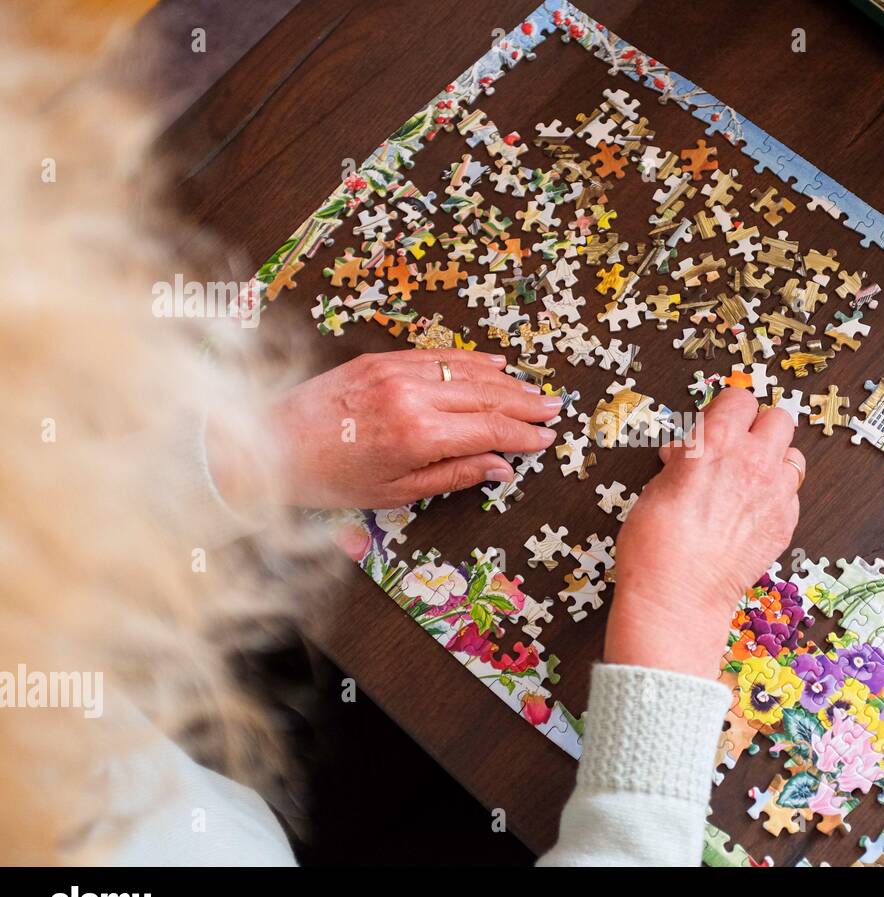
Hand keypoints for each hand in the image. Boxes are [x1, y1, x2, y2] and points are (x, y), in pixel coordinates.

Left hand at [211, 349, 559, 509]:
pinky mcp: (382, 359)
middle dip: (524, 404)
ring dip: (506, 381)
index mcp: (418, 434)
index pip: (489, 430)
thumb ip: (455, 474)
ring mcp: (397, 371)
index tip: (546, 439)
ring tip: (534, 390)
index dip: (523, 435)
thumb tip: (501, 467)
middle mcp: (413, 395)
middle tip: (555, 409)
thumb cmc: (329, 480)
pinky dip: (472, 360)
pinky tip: (496, 363)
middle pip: (486, 397)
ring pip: (468, 372)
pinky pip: (440, 356)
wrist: (268, 446)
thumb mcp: (396, 493)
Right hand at [604, 388, 802, 680]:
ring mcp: (775, 493)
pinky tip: (752, 512)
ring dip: (774, 461)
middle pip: (778, 419)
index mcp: (716, 441)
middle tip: (736, 448)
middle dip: (757, 428)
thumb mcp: (656, 486)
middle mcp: (753, 460)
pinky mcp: (785, 524)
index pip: (739, 399)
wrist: (677, 596)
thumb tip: (688, 453)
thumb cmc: (655, 544)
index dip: (725, 411)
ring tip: (749, 480)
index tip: (714, 425)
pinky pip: (791, 494)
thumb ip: (683, 461)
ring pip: (793, 456)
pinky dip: (777, 497)